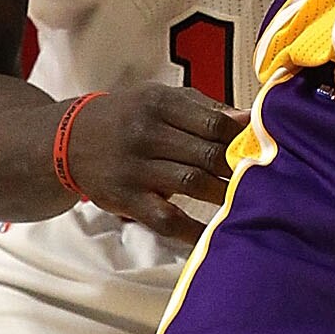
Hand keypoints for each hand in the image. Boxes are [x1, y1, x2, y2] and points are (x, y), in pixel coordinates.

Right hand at [65, 84, 249, 247]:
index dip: (243, 137)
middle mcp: (146, 134)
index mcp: (159, 104)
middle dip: (239, 168)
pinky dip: (192, 230)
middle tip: (266, 178)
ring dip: (225, 194)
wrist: (67, 140)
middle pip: (207, 154)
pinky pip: (165, 219)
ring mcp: (135, 168)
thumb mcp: (158, 98)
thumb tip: (249, 118)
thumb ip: (203, 108)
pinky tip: (214, 235)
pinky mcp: (126, 199)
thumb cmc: (127, 116)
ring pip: (192, 184)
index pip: (214, 123)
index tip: (266, 147)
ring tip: (249, 200)